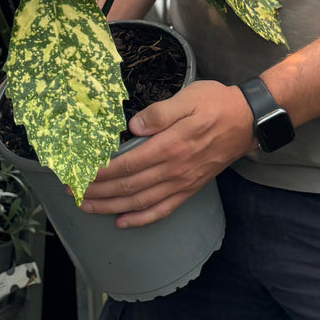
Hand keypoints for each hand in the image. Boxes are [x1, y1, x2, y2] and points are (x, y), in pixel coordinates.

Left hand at [79, 80, 254, 226]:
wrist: (248, 121)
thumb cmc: (216, 104)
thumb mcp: (188, 98)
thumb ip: (159, 113)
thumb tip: (132, 126)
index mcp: (171, 146)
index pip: (127, 164)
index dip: (100, 171)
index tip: (78, 172)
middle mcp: (175, 170)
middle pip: (129, 187)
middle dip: (97, 191)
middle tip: (71, 191)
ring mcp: (183, 182)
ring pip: (141, 201)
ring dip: (111, 206)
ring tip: (87, 206)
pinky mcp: (190, 188)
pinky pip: (163, 210)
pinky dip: (141, 219)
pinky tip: (123, 222)